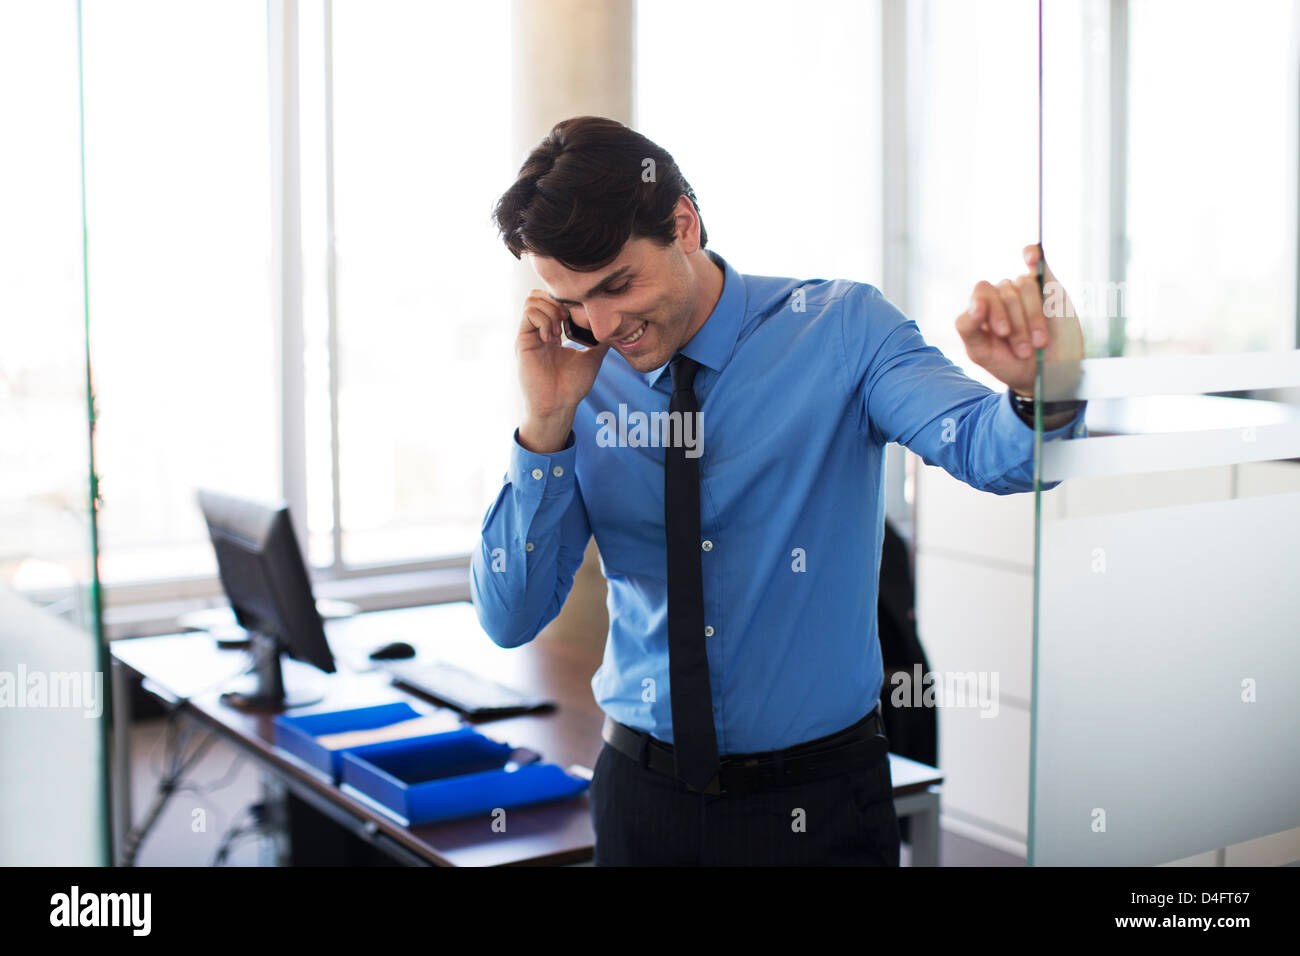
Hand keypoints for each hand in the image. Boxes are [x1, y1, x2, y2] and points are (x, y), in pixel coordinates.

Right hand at [516, 290, 610, 451]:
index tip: (577, 315)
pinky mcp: (523, 341)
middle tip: (567, 319)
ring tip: (559, 330)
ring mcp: (528, 335)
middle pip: (538, 295)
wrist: (558, 405)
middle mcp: (537, 331)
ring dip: (550, 310)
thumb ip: (599, 341)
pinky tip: (552, 337)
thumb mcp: (591, 358)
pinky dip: (544, 319)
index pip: (551, 301)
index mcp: (551, 332)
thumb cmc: (571, 386)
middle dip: (556, 300)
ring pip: (532, 301)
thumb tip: (614, 328)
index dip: (565, 301)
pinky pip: (529, 314)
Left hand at [955, 245, 1084, 398]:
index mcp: (981, 308)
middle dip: (1017, 324)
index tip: (1004, 333)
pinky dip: (1032, 254)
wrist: (1042, 374)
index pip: (983, 294)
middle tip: (1024, 350)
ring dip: (1033, 316)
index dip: (994, 311)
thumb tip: (976, 302)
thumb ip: (968, 328)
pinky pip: (1034, 258)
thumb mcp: (981, 353)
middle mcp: (1001, 295)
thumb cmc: (1007, 363)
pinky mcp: (1047, 285)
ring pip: (1025, 285)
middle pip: (1006, 292)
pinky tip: (1032, 258)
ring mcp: (1023, 289)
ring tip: (1039, 342)